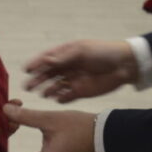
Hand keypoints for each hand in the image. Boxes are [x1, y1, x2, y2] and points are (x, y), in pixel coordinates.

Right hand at [22, 39, 137, 101]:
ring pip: (56, 86)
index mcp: (67, 53)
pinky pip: (67, 96)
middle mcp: (68, 66)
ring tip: (41, 94)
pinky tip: (56, 100)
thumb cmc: (103, 52)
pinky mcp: (81, 91)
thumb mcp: (82, 51)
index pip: (47, 58)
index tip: (26, 69)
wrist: (124, 65)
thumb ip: (63, 58)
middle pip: (49, 74)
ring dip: (47, 90)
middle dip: (38, 79)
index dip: (36, 63)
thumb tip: (46, 62)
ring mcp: (74, 79)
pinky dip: (61, 98)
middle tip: (27, 86)